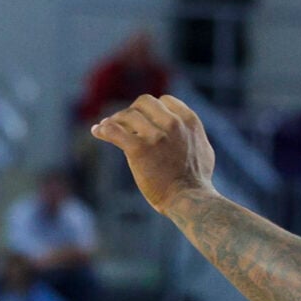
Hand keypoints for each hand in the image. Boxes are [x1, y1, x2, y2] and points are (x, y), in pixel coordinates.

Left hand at [91, 94, 217, 217]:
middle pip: (144, 103)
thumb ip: (191, 134)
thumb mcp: (203, 149)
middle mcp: (172, 123)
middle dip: (132, 111)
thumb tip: (183, 129)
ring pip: (127, 115)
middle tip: (123, 122)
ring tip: (105, 127)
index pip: (164, 101)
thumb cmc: (197, 180)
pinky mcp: (139, 149)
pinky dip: (103, 129)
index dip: (151, 109)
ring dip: (114, 119)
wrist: (188, 199)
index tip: (141, 118)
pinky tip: (97, 131)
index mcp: (188, 121)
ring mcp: (155, 135)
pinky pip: (114, 131)